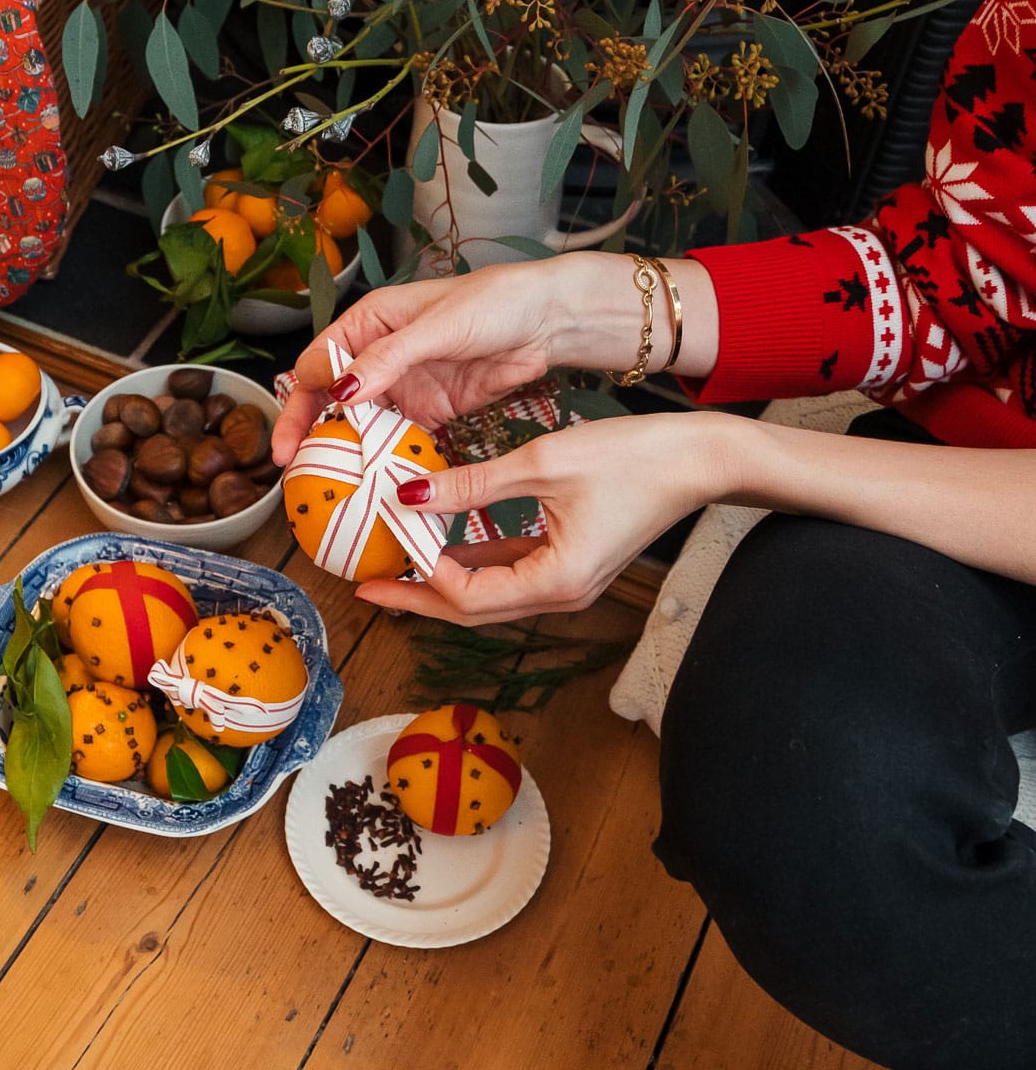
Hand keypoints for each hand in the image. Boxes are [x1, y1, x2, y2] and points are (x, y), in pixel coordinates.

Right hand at [271, 263, 576, 465]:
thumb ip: (388, 358)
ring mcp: (405, 386)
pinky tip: (381, 484)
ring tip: (335, 490)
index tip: (289, 447)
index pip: (318, 366)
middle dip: (315, 437)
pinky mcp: (432, 411)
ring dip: (351, 454)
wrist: (548, 321)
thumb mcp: (436, 327)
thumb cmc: (494, 303)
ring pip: (363, 425)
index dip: (298, 405)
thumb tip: (341, 389)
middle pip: (332, 401)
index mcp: (369, 323)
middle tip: (300, 476)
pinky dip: (390, 461)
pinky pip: (401, 440)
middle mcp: (380, 356)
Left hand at [356, 411, 735, 624]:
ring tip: (397, 568)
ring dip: (444, 583)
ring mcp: (570, 584)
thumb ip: (471, 485)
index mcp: (555, 581)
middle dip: (419, 598)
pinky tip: (446, 546)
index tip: (377, 557)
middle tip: (369, 586)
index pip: (467, 596)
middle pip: (473, 611)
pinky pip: (513, 575)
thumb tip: (408, 494)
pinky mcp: (574, 565)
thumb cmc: (634, 459)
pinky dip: (477, 564)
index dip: (419, 577)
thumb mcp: (542, 464)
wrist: (700, 460)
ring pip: (492, 596)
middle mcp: (562, 595)